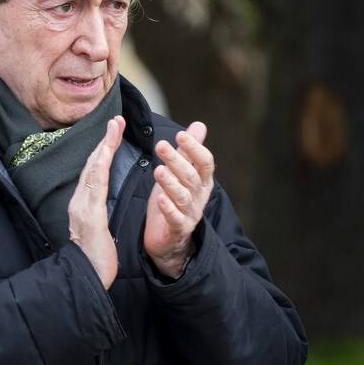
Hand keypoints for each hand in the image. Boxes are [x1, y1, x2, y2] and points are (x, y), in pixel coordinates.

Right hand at [68, 116, 124, 288]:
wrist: (85, 278)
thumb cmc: (95, 257)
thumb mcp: (98, 229)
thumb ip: (98, 212)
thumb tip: (101, 200)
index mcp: (85, 204)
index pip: (95, 171)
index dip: (104, 149)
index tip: (114, 131)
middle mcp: (80, 201)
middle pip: (93, 164)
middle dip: (104, 140)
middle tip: (115, 119)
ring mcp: (82, 207)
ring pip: (93, 170)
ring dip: (103, 146)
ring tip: (114, 127)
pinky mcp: (89, 216)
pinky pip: (95, 187)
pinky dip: (100, 167)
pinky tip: (105, 153)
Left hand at [143, 121, 215, 278]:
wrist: (169, 239)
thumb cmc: (174, 200)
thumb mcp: (181, 173)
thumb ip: (190, 151)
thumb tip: (200, 125)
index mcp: (202, 182)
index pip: (205, 163)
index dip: (195, 148)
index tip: (181, 134)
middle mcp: (199, 197)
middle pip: (191, 176)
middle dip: (177, 160)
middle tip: (161, 145)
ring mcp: (190, 214)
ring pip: (183, 196)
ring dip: (171, 183)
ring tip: (158, 170)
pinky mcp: (178, 229)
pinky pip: (175, 219)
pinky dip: (169, 209)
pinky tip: (160, 199)